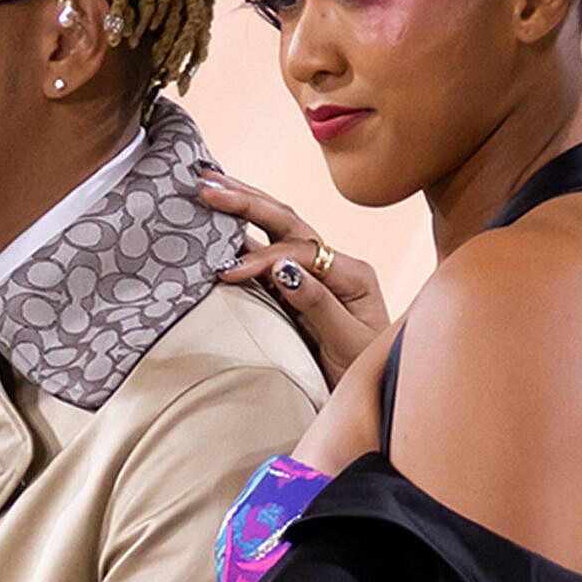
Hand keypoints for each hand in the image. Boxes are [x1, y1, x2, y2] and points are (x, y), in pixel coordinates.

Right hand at [200, 173, 389, 384]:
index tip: (227, 273)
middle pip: (287, 222)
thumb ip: (317, 304)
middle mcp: (333, 266)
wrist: (373, 395)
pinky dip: (241, 238)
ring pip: (276, 230)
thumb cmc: (364, 372)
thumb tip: (282, 267)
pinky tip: (219, 224)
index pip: (299, 251)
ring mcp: (314, 275)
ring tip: (208, 186)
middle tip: (208, 186)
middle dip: (247, 202)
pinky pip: (265, 256)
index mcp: (352, 274)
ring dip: (242, 207)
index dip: (262, 258)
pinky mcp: (296, 290)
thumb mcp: (347, 342)